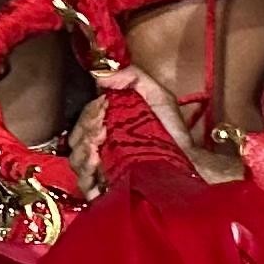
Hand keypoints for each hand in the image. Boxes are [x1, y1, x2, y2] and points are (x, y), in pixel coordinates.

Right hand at [83, 60, 240, 187]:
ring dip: (83, 154)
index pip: (84, 117)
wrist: (187, 161)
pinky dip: (86, 178)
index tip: (103, 110)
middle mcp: (101, 144)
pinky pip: (85, 186)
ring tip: (97, 152)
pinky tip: (96, 169)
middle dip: (85, 133)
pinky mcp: (109, 188)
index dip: (89, 113)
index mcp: (108, 122)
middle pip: (76, 139)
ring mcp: (103, 167)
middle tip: (102, 132)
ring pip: (76, 161)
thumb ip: (132, 77)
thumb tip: (102, 76)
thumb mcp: (156, 95)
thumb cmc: (172, 130)